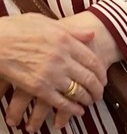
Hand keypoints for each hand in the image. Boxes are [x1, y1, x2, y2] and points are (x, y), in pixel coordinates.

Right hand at [0, 12, 106, 129]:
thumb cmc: (15, 29)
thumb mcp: (44, 22)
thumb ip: (71, 30)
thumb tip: (92, 35)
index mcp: (65, 41)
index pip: (93, 61)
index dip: (102, 73)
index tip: (104, 79)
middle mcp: (62, 58)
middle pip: (90, 79)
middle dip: (98, 90)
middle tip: (100, 94)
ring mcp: (51, 74)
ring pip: (79, 92)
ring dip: (87, 100)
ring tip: (89, 102)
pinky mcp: (39, 88)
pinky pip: (63, 103)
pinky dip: (73, 109)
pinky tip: (78, 111)